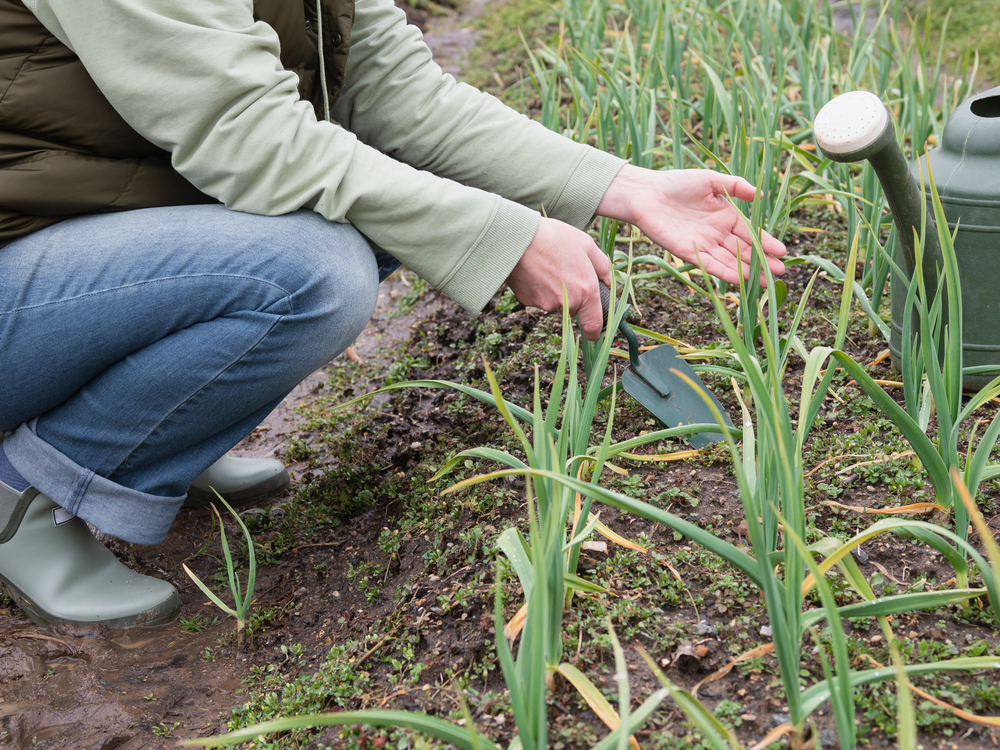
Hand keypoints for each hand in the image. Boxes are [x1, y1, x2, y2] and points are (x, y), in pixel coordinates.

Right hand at [505, 217, 612, 340]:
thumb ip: (603, 266)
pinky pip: (539, 298)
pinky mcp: (528, 302)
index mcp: (586, 290)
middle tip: (565, 271)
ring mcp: (546, 304)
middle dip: (573, 296)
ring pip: (556, 303)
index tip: (594, 333)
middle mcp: (567, 302)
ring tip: (548, 265)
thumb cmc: (554, 237)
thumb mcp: (586, 244)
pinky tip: (535, 270)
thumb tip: (608, 281)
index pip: (593, 324)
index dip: (595, 333)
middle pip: (574, 308)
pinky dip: (539, 288)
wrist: (517, 239)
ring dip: (555, 291)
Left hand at [597, 165, 786, 283]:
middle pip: (743, 251)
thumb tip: (760, 196)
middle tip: (781, 273)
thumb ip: (736, 186)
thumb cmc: (677, 183)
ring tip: (766, 283)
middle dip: (762, 262)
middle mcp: (717, 233)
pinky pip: (710, 265)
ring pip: (730, 261)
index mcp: (725, 216)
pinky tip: (740, 280)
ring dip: (747, 272)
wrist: (646, 193)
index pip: (750, 232)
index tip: (783, 252)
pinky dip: (725, 273)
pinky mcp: (688, 253)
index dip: (766, 242)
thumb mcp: (711, 180)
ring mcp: (703, 245)